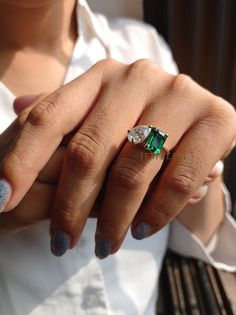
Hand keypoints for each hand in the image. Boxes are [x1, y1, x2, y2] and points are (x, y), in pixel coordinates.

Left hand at [0, 59, 234, 257]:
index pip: (50, 117)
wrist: (196, 119)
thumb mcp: (98, 111)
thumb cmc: (137, 122)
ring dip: (114, 219)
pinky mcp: (215, 119)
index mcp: (101, 76)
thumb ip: (63, 112)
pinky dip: (156, 212)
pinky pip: (177, 179)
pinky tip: (141, 230)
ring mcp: (178, 95)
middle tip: (62, 242)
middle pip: (88, 151)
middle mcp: (137, 78)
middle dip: (70, 207)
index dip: (21, 159)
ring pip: (133, 171)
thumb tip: (18, 107)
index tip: (2, 200)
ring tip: (104, 245)